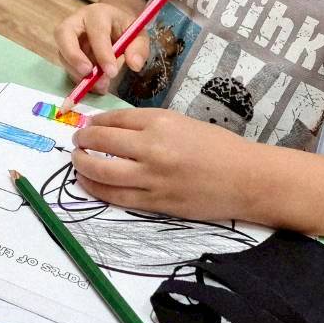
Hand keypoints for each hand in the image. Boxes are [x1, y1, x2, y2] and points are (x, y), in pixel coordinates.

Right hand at [55, 1, 147, 91]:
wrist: (112, 25)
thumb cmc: (124, 28)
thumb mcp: (138, 34)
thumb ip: (139, 48)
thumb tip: (134, 65)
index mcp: (97, 13)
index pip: (96, 31)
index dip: (102, 52)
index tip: (112, 72)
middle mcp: (76, 21)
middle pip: (63, 33)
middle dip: (73, 56)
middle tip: (87, 74)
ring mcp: (67, 36)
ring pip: (62, 53)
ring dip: (77, 72)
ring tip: (100, 85)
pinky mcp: (64, 51)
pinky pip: (66, 66)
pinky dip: (78, 78)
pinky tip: (95, 85)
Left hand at [72, 108, 253, 220]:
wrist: (247, 179)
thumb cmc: (217, 146)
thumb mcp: (181, 122)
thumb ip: (147, 125)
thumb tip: (111, 128)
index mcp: (160, 122)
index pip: (114, 119)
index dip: (95, 122)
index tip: (87, 125)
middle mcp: (152, 148)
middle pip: (101, 142)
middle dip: (82, 141)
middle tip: (76, 142)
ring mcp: (152, 178)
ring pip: (103, 172)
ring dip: (82, 166)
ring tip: (77, 162)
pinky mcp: (156, 203)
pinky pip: (117, 197)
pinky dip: (98, 189)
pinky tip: (90, 183)